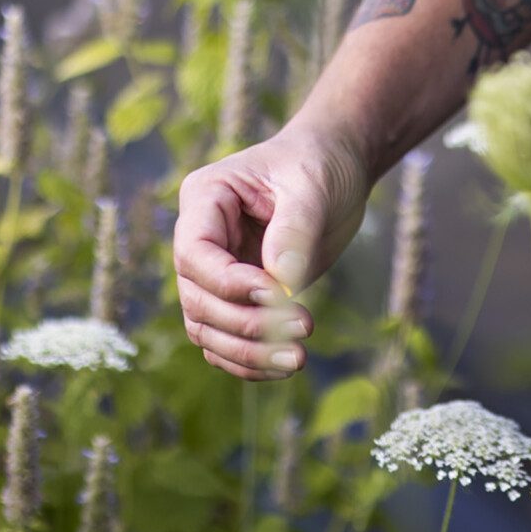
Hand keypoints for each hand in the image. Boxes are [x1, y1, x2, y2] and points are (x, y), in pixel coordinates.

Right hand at [174, 123, 371, 379]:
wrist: (335, 168)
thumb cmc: (318, 165)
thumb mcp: (311, 186)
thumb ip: (294, 229)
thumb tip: (281, 282)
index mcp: (205, 198)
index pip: (195, 253)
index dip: (229, 282)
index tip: (277, 294)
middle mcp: (200, 239)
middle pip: (197, 298)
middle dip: (245, 323)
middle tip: (301, 330)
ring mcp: (216, 272)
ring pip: (206, 328)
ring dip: (247, 352)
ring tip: (298, 359)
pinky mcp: (238, 297)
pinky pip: (225, 341)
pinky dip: (250, 361)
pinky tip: (285, 366)